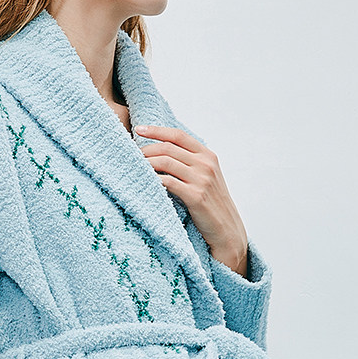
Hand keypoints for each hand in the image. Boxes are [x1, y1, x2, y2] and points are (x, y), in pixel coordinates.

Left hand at [136, 125, 248, 273]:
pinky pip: (168, 182)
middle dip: (145, 150)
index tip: (138, 129)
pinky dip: (153, 180)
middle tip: (130, 155)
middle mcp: (206, 164)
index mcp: (208, 155)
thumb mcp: (206, 177)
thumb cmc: (211, 204)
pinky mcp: (196, 196)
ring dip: (145, 164)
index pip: (178, 135)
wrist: (226, 229)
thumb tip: (161, 152)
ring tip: (133, 167)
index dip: (156, 130)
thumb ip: (190, 162)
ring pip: (165, 162)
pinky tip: (143, 182)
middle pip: (168, 148)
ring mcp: (202, 180)